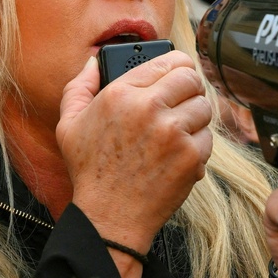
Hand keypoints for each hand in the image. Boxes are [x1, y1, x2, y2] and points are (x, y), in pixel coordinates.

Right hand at [57, 52, 212, 255]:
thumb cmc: (90, 172)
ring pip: (204, 106)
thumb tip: (95, 62)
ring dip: (194, 117)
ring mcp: (173, 132)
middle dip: (189, 87)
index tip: (178, 73)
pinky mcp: (191, 155)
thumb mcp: (69, 124)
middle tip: (182, 100)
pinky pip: (208, 136)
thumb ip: (80, 86)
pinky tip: (178, 154)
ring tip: (177, 131)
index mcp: (121, 93)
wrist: (110, 217)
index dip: (177, 65)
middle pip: (192, 78)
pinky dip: (197, 145)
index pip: (168, 60)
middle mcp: (149, 108)